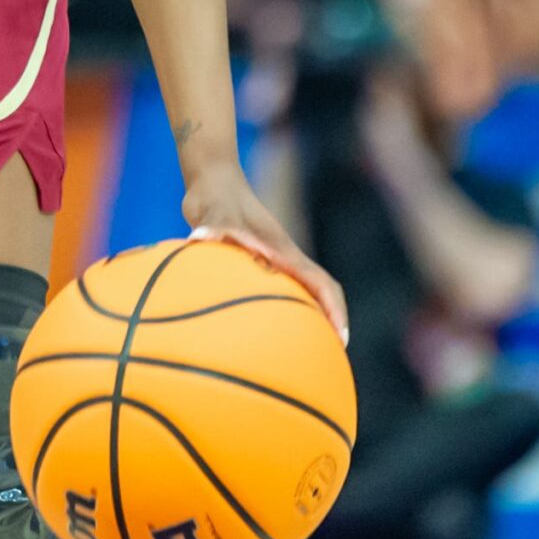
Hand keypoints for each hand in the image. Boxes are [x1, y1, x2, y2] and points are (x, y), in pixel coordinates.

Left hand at [181, 163, 349, 342]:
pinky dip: (269, 312)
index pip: (321, 284)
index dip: (334, 310)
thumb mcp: (214, 211)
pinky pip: (268, 293)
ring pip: (295, 295)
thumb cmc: (214, 195)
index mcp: (283, 251)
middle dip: (326, 325)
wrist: (209, 180)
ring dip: (302, 320)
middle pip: (315, 295)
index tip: (340, 339)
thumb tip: (199, 239)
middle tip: (326, 358)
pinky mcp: (250, 262)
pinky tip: (248, 335)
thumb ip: (211, 226)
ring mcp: (268, 260)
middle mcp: (281, 258)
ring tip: (295, 356)